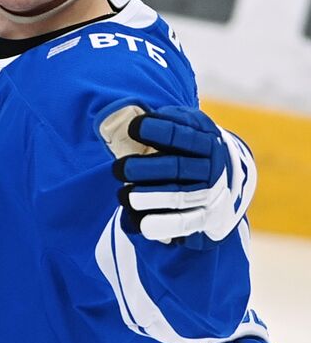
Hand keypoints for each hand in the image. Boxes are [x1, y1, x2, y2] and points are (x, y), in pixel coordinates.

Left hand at [113, 106, 255, 247]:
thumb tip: (130, 118)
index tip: (133, 127)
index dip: (158, 131)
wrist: (223, 176)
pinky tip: (144, 225)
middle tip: (118, 169)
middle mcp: (212, 167)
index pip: (183, 135)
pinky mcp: (205, 217)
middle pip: (177, 168)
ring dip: (150, 198)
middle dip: (144, 169)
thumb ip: (166, 120)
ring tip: (125, 196)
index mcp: (206, 140)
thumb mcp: (185, 125)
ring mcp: (210, 193)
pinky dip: (164, 224)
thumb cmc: (188, 146)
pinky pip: (185, 223)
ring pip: (179, 196)